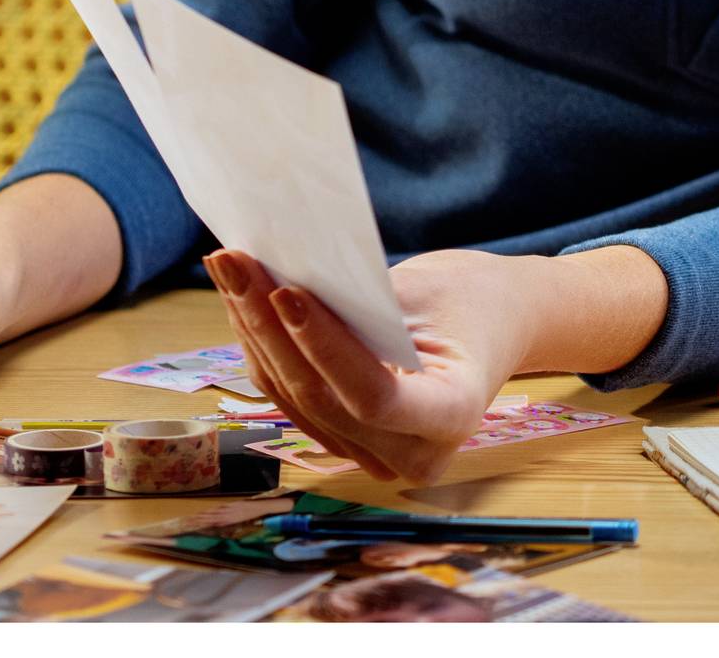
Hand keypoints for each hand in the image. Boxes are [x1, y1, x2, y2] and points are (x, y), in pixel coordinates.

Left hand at [208, 246, 530, 484]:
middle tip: (235, 263)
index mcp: (454, 416)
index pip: (376, 398)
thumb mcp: (430, 294)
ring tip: (227, 268)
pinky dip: (262, 345)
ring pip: (293, 398)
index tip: (288, 290)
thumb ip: (365, 309)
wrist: (491, 325)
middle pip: (321, 399)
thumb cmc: (471, 300)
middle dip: (271, 328)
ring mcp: (374, 455)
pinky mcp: (342, 439)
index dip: (326, 348)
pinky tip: (239, 297)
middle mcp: (413, 453)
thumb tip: (283, 289)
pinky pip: (290, 395)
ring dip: (253, 332)